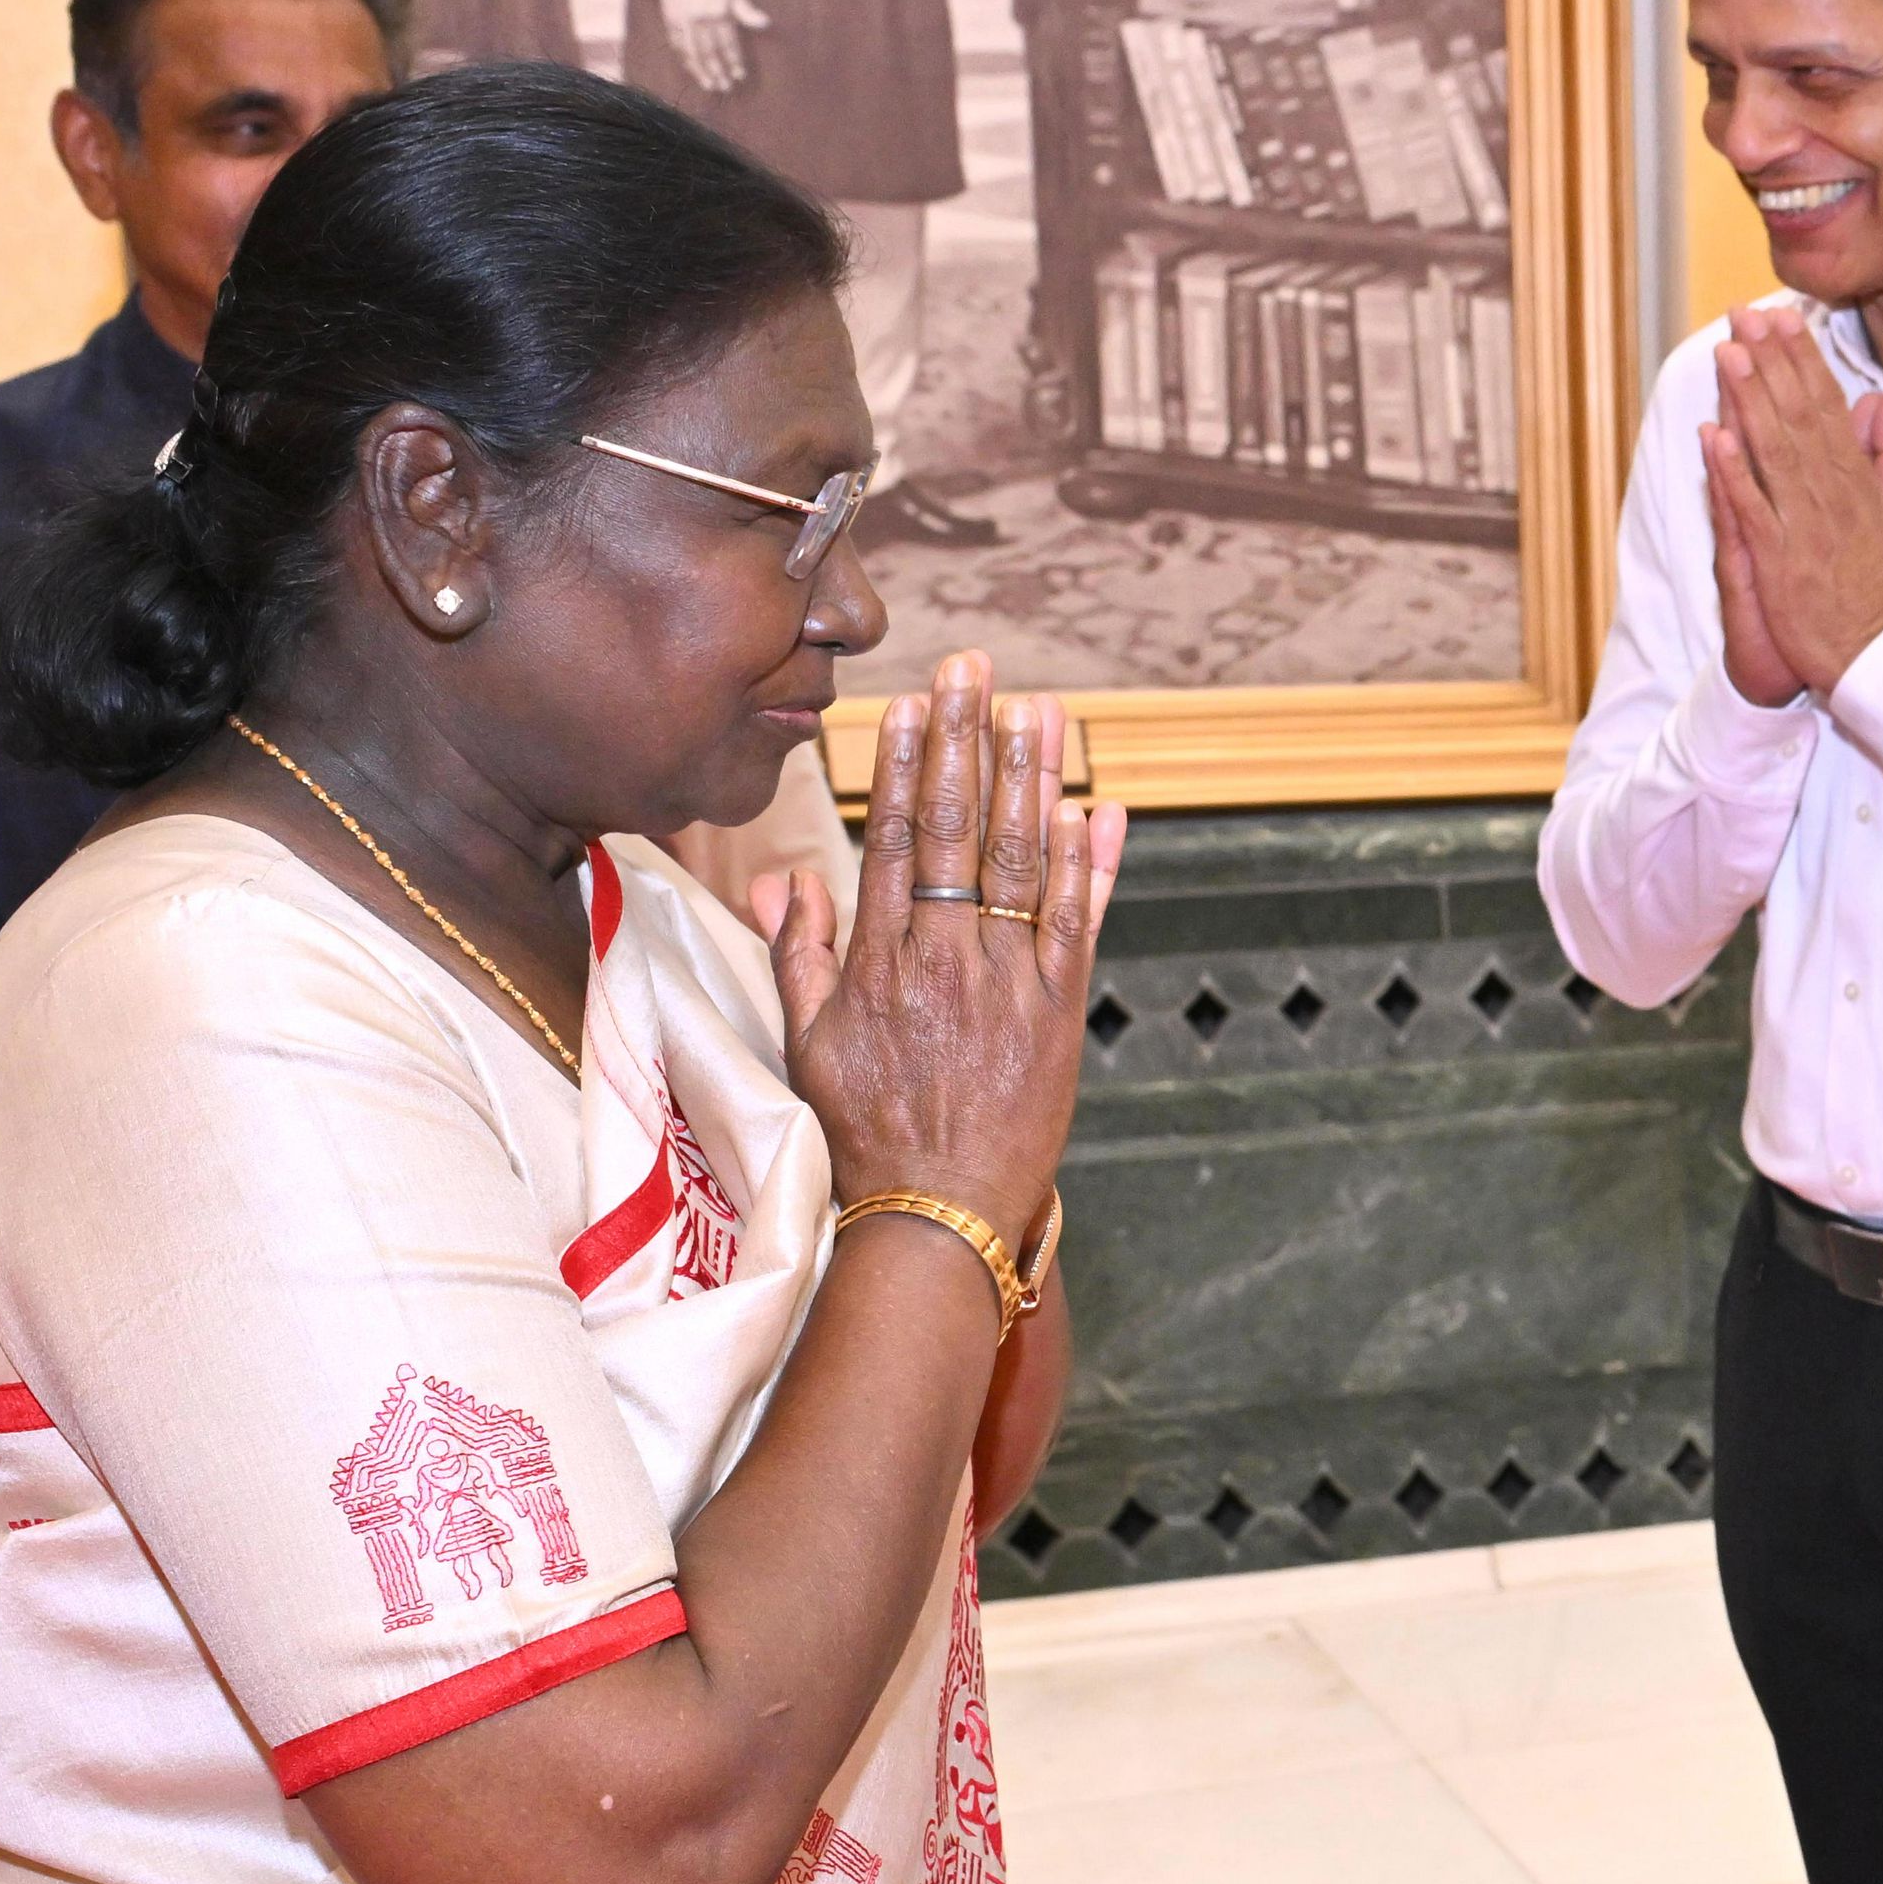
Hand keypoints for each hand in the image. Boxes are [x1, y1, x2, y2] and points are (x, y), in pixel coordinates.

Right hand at [659, 0, 770, 94]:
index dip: (734, 60)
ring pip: (692, 51)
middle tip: (725, 87)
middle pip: (710, 52)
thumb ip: (746, 8)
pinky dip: (685, 57)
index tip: (740, 76)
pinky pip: (676, 43)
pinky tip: (692, 68)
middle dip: (718, 71)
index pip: (727, 43)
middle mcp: (699, 18)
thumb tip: (766, 23)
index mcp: (717, 11)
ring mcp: (682, 19)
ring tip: (710, 85)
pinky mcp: (668, 16)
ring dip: (701, 71)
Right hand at [761, 652, 1125, 1249]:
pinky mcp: (1059, 1014)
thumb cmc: (865, 1133)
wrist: (935, 1214)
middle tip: (975, 669)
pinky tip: (1097, 807)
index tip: (916, 703)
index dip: (909, 765)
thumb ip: (798, 954)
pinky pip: (1078, 923)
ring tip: (1040, 710)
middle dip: (967, 741)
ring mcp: (1007, 985)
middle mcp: (944, 961)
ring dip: (1034, 779)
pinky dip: (1092, 865)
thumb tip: (786, 880)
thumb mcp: (806, 1043)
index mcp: (879, 962)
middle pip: (960, 831)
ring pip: (1023, 863)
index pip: (896, 840)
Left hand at [1703, 303, 1882, 696]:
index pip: (1827, 406)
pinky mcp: (1777, 560)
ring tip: (1728, 353)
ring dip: (1748, 400)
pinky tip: (1714, 435)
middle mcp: (1831, 495)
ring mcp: (1802, 526)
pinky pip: (1752, 508)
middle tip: (1746, 315)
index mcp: (1859, 480)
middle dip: (1770, 362)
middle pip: (1796, 416)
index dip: (1803, 360)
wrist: (1879, 656)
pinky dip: (1733, 471)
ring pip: (1772, 451)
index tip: (1783, 319)